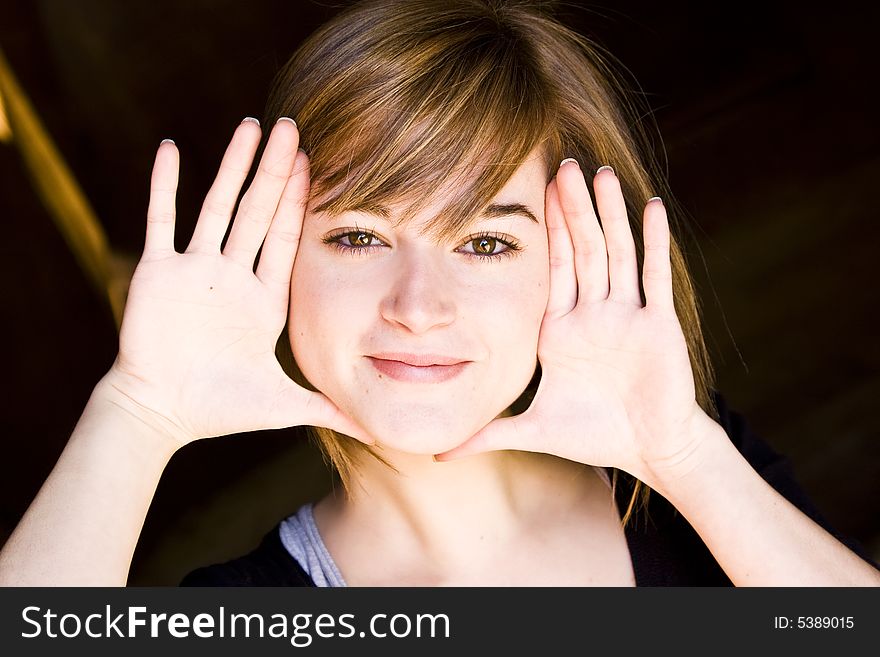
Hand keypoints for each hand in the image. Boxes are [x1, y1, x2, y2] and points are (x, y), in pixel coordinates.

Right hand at [104, 118, 369, 446]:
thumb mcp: (286, 403)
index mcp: (263, 299)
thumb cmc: (220, 409)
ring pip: (217, 206)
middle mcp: (232, 276)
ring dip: (232, 167)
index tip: (317, 162)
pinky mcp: (159, 274)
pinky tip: (170, 149)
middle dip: (275, 170)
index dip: (301, 200)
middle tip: (291, 126)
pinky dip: (164, 186)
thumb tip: (377, 434)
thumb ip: (330, 411)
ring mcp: (195, 270)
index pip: (286, 238)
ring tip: (250, 126)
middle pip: (258, 211)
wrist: (161, 415)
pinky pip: (161, 221)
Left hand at [435, 161, 707, 478]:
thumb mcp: (532, 430)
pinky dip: (653, 244)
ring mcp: (627, 316)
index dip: (545, 231)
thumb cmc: (594, 436)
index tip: (533, 192)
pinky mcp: (657, 326)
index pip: (551, 269)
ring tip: (603, 174)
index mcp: (561, 330)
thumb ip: (486, 435)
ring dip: (610, 215)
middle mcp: (593, 314)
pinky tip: (651, 208)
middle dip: (572, 209)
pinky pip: (654, 278)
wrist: (648, 450)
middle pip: (582, 250)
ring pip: (616, 254)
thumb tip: (436, 455)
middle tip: (562, 164)